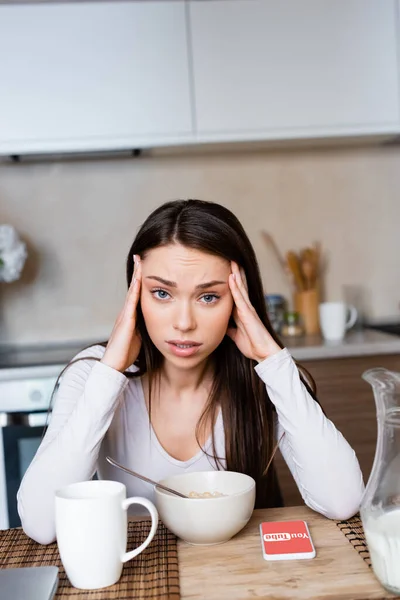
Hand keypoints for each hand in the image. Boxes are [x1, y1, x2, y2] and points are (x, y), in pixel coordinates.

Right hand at [101, 255, 141, 371]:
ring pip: (131, 291)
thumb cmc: (126, 354)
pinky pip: (131, 302)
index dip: (140, 280)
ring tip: (139, 261)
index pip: (136, 294)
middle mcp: (125, 313)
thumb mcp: (138, 337)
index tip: (144, 267)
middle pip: (133, 288)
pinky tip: (139, 280)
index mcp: (129, 316)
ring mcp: (124, 316)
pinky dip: (135, 290)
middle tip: (140, 256)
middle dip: (137, 272)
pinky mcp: (125, 321)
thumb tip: (155, 323)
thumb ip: (143, 328)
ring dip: (136, 276)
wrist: (114, 365)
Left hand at [226, 261, 280, 361]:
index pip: (236, 293)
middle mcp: (246, 307)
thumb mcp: (236, 336)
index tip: (228, 270)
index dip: (233, 282)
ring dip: (236, 274)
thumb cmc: (252, 345)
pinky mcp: (248, 313)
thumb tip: (223, 326)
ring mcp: (248, 309)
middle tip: (231, 258)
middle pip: (240, 286)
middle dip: (236, 272)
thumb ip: (230, 329)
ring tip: (232, 261)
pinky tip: (232, 277)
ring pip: (241, 287)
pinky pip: (240, 297)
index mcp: (242, 312)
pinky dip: (236, 287)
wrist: (263, 353)